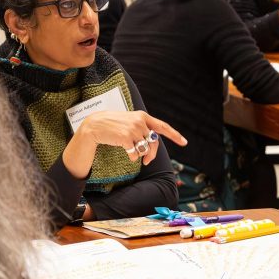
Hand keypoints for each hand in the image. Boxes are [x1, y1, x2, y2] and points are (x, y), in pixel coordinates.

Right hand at [62, 110, 186, 178]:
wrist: (94, 126)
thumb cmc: (112, 125)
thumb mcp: (129, 121)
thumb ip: (142, 128)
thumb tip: (152, 144)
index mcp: (143, 116)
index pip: (162, 126)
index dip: (174, 135)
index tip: (184, 142)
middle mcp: (140, 121)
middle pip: (154, 142)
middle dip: (152, 154)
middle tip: (147, 162)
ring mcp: (133, 129)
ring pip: (145, 149)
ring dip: (140, 155)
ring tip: (132, 152)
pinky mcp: (126, 137)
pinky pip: (135, 154)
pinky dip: (132, 157)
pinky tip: (125, 152)